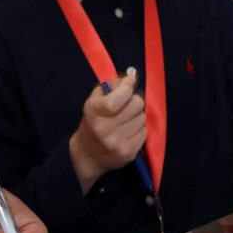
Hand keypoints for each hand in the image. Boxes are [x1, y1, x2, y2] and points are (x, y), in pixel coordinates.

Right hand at [68, 74, 146, 192]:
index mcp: (94, 112)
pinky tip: (129, 130)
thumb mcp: (93, 101)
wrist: (87, 154)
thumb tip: (130, 77)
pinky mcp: (128, 153)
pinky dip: (139, 128)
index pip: (119, 96)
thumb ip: (110, 87)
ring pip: (142, 118)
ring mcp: (118, 142)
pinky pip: (144, 132)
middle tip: (128, 103)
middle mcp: (105, 128)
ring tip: (127, 119)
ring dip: (136, 115)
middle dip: (134, 100)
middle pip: (136, 104)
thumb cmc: (91, 123)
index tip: (130, 80)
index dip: (127, 86)